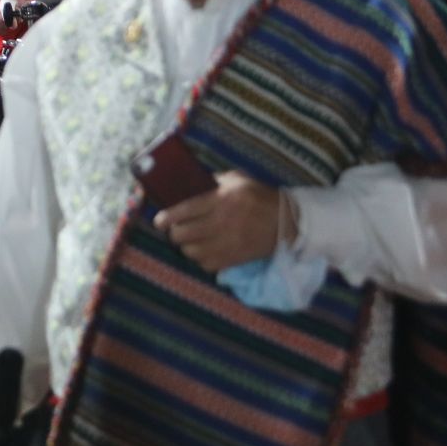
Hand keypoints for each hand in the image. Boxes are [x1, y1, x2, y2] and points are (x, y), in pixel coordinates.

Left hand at [154, 171, 282, 272]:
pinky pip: (207, 265)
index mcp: (221, 200)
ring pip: (192, 252)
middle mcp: (221, 223)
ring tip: (189, 241)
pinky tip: (203, 252)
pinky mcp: (235, 259)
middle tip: (176, 229)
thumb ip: (215, 180)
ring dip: (186, 247)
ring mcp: (228, 243)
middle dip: (174, 233)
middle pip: (183, 235)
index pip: (185, 211)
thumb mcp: (238, 180)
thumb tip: (193, 183)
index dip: (166, 218)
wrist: (287, 222)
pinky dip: (201, 260)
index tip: (159, 221)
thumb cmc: (260, 197)